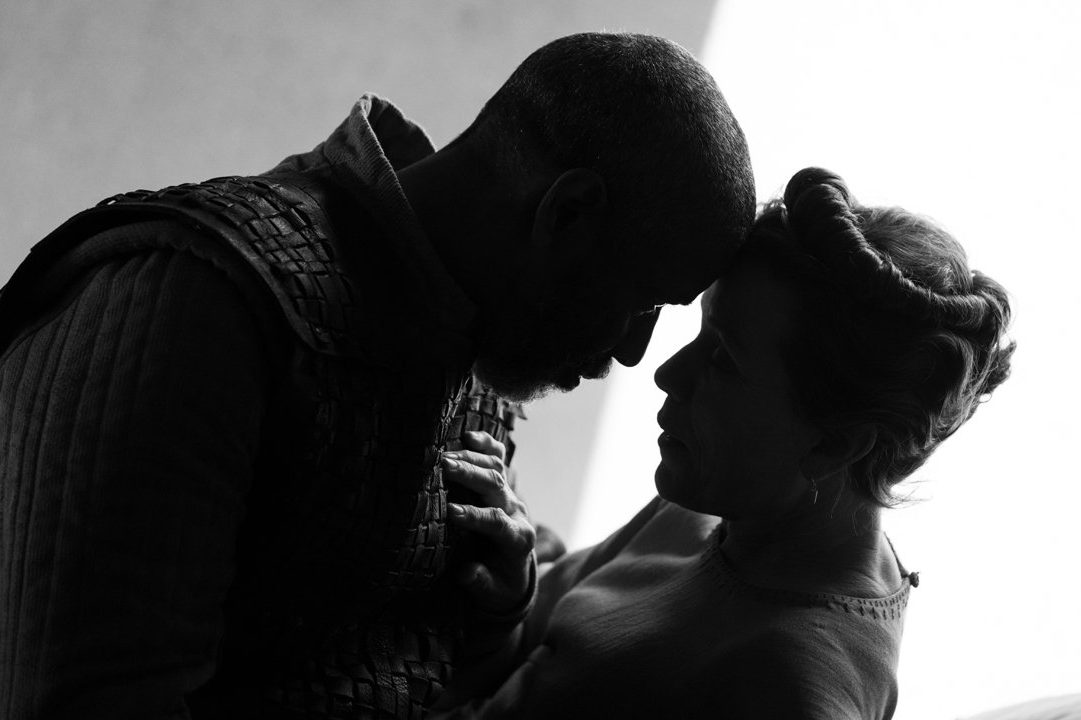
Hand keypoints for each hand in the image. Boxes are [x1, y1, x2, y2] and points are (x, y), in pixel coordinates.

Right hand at [442, 430, 535, 614]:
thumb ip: (481, 583)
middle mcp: (517, 512)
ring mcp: (511, 496)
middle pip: (497, 487)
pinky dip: (487, 445)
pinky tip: (470, 436)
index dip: (476, 516)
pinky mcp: (504, 485)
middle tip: (444, 467)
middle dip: (471, 476)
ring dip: (471, 459)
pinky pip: (499, 459)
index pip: (498, 523)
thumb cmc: (499, 584)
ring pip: (496, 469)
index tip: (452, 512)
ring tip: (444, 455)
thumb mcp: (494, 594)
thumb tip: (467, 572)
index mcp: (518, 540)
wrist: (513, 571)